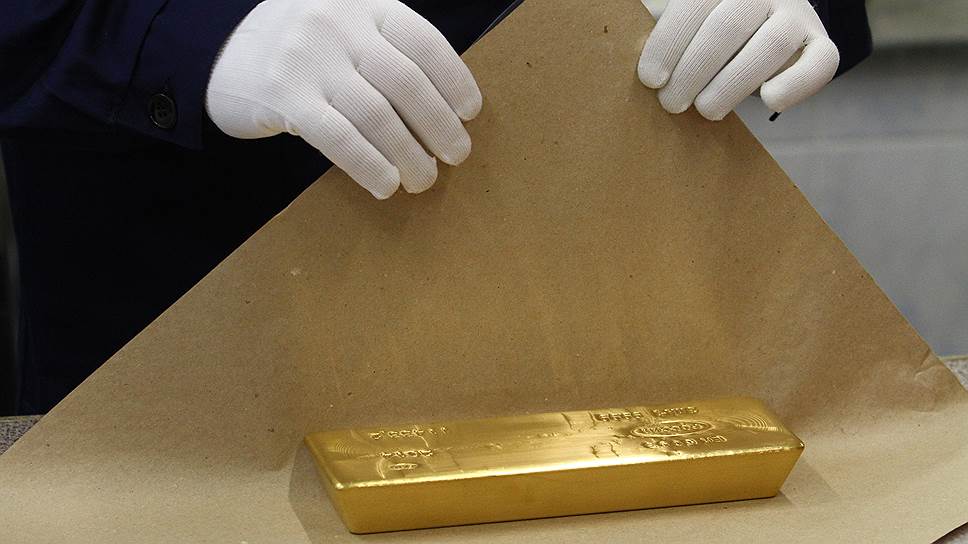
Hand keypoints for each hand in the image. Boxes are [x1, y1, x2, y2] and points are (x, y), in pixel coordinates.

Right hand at [206, 0, 481, 198]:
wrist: (216, 53)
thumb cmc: (301, 52)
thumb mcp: (345, 29)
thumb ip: (386, 51)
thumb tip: (445, 110)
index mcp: (363, 2)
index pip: (424, 42)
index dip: (455, 80)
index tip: (470, 114)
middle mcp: (337, 22)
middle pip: (406, 82)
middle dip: (439, 126)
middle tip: (456, 156)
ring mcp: (308, 57)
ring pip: (377, 115)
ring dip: (409, 155)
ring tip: (424, 179)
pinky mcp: (283, 95)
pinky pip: (339, 138)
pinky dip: (370, 165)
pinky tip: (386, 185)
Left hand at [638, 0, 839, 119]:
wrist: (763, 26)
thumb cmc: (708, 33)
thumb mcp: (688, 24)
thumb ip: (670, 35)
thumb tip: (644, 70)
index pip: (695, 5)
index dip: (669, 42)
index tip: (651, 79)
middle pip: (728, 26)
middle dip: (693, 71)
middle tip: (671, 103)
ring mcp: (798, 14)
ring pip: (771, 45)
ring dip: (731, 85)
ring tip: (705, 110)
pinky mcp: (821, 43)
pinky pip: (819, 63)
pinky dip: (794, 85)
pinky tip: (768, 99)